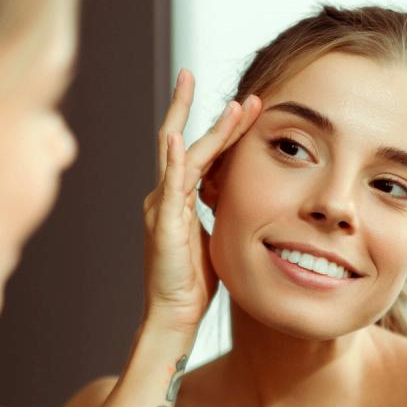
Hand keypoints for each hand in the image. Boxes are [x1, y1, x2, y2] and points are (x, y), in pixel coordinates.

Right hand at [142, 69, 261, 332]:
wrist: (174, 316)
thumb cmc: (192, 282)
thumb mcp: (214, 237)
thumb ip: (220, 213)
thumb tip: (236, 197)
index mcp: (178, 199)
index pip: (200, 153)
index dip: (222, 129)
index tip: (245, 106)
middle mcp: (165, 196)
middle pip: (186, 143)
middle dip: (209, 114)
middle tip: (237, 90)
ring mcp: (161, 209)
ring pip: (183, 157)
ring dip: (207, 130)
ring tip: (228, 104)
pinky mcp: (162, 226)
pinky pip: (168, 188)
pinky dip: (171, 161)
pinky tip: (174, 136)